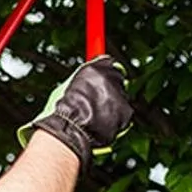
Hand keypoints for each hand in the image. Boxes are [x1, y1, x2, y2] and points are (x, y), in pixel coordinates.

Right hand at [17, 55, 133, 162]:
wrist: (70, 128)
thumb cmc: (64, 110)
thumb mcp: (68, 85)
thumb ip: (84, 78)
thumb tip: (91, 77)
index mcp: (95, 68)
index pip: (108, 63)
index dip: (105, 74)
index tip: (104, 79)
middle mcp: (109, 77)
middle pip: (117, 79)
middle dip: (110, 90)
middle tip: (97, 102)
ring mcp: (119, 93)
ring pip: (120, 98)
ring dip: (112, 106)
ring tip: (95, 115)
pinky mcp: (126, 110)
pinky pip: (124, 114)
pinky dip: (116, 120)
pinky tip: (101, 124)